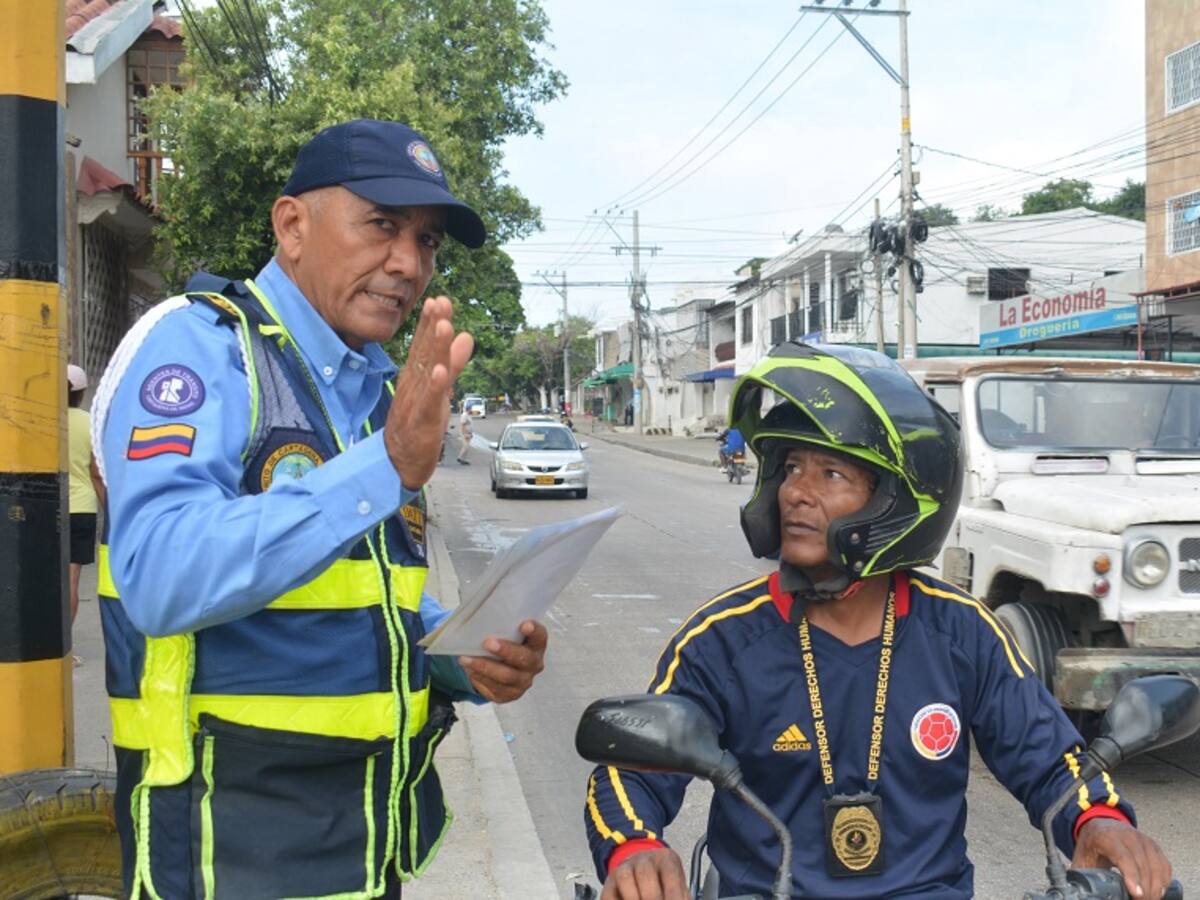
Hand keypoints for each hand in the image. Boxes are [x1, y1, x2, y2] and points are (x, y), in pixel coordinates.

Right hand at [385, 296, 473, 488]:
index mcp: (417, 377)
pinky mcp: (421, 422)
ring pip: (427, 373)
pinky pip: (428, 402)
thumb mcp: (439, 390)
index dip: (431, 323)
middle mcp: (414, 385)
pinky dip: (434, 387)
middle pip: (424, 352)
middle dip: (433, 326)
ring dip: (434, 349)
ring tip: (444, 326)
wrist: (398, 461)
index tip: (439, 299)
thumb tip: (466, 336)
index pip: (424, 345)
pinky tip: (439, 372)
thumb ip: (453, 364)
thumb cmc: (418, 423)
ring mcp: (416, 402)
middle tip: (441, 302)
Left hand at [459, 620, 546, 702]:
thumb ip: (503, 628)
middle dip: (505, 650)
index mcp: (537, 645)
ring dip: (484, 667)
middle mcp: (534, 664)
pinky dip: (480, 678)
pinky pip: (495, 688)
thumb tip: (480, 621)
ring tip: (466, 659)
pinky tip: (469, 670)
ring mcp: (523, 681)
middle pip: (523, 659)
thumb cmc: (506, 644)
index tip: (524, 624)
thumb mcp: (508, 634)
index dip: (534, 631)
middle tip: (488, 643)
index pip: (539, 636)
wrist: (504, 669)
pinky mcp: (510, 694)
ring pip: (506, 676)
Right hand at [601, 848, 687, 899]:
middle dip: (653, 897)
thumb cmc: (663, 882)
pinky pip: (609, 895)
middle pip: (645, 874)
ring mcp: (624, 869)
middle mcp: (643, 859)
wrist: (639, 868)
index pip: (670, 873)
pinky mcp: (609, 884)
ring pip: (625, 878)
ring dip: (634, 898)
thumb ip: (680, 896)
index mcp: (665, 859)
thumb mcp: (677, 884)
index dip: (673, 895)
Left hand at [1073, 818, 1171, 898]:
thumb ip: (1082, 875)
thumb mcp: (1082, 857)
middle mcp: (1127, 835)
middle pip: (1143, 865)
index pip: (1123, 857)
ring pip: (1157, 865)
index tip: (1137, 894)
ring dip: (1157, 887)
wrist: (1099, 824)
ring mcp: (1142, 839)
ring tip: (1150, 899)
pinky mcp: (1153, 845)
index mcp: (1106, 837)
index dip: (1132, 876)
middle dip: (1146, 889)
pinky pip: (1164, 864)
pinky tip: (1159, 891)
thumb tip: (1080, 892)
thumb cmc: (1091, 844)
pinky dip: (1164, 880)